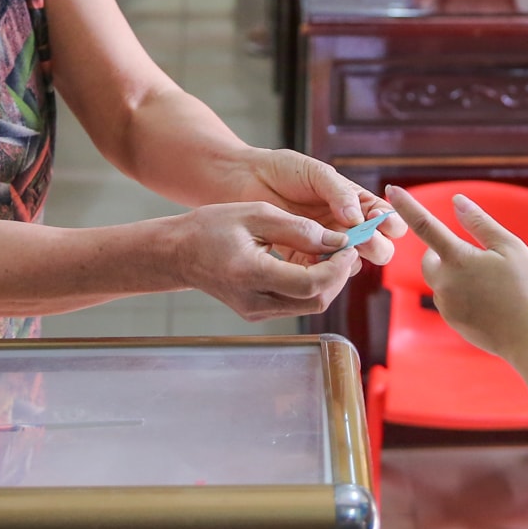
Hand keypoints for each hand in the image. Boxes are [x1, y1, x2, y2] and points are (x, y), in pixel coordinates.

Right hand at [174, 202, 361, 319]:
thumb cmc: (212, 227)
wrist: (179, 253)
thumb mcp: (256, 215)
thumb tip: (337, 241)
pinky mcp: (258, 313)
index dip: (337, 267)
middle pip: (316, 301)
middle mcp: (254, 301)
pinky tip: (312, 263)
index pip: (309, 284)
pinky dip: (312, 285)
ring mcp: (256, 312)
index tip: (348, 246)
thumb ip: (298, 228)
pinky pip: (296, 304)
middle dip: (338, 275)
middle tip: (344, 249)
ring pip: (310, 306)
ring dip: (328, 281)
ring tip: (330, 253)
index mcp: (250, 273)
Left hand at [237, 147, 400, 262]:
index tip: (376, 218)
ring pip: (353, 264)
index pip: (388, 219)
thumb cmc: (283, 170)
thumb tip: (359, 219)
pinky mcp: (305, 259)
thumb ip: (339, 193)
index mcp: (357, 203)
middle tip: (360, 239)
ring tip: (335, 248)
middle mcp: (347, 227)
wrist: (245, 180)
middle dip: (375, 246)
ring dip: (349, 260)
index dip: (389, 223)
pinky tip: (315, 259)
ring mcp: (327, 245)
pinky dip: (324, 271)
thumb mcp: (317, 173)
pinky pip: (322, 273)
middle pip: (379, 248)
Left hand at [387, 185, 527, 359]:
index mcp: (458, 258)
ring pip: (442, 281)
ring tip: (493, 286)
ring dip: (457, 277)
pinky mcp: (452, 322)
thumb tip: (457, 201)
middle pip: (430, 259)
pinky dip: (464, 296)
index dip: (407, 206)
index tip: (391, 189)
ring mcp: (446, 305)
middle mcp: (444, 282)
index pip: (424, 225)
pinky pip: (450, 301)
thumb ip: (480, 223)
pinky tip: (490, 303)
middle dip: (444, 253)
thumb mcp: (510, 247)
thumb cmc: (526, 289)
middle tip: (478, 258)